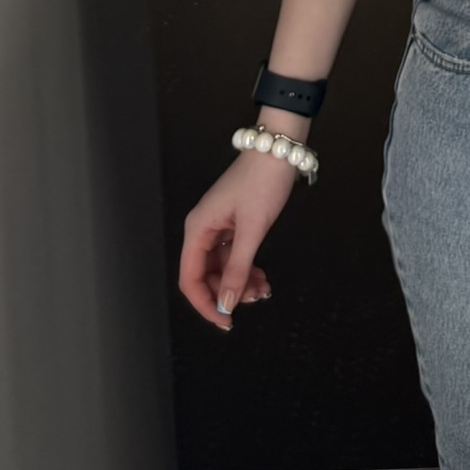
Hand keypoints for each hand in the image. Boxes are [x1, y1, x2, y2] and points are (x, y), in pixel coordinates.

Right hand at [179, 155, 293, 331]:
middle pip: (205, 276)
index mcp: (198, 229)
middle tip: (253, 301)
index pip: (190, 279)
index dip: (205, 304)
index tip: (226, 321)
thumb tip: (225, 304)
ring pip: (221, 268)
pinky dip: (246, 269)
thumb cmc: (263, 181)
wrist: (280, 148)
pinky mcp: (233, 224)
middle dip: (227, 293)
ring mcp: (218, 227)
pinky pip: (233, 256)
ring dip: (240, 283)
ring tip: (264, 289)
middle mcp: (203, 229)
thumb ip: (238, 269)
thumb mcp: (253, 229)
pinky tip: (262, 277)